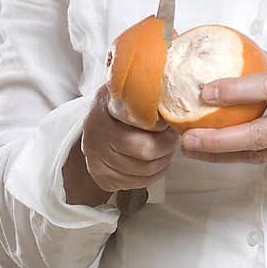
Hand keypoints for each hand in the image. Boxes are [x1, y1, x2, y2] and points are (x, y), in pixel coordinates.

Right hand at [63, 85, 177, 203]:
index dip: (161, 129)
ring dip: (162, 162)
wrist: (96, 122)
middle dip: (166, 147)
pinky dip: (151, 175)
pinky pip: (136, 183)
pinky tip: (153, 162)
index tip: (168, 124)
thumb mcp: (128, 88)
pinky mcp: (101, 177)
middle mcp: (96, 135)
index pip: (140, 126)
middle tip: (171, 138)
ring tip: (164, 149)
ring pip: (144, 171)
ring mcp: (96, 159)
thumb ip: (145, 88)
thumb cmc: (118, 105)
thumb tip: (171, 84)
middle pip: (145, 152)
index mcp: (104, 108)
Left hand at [180, 53, 266, 170]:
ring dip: (221, 154)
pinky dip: (239, 158)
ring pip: (258, 155)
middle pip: (259, 134)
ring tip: (192, 147)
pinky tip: (215, 154)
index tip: (206, 91)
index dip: (236, 90)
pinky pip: (266, 163)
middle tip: (189, 136)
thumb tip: (230, 50)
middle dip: (220, 138)